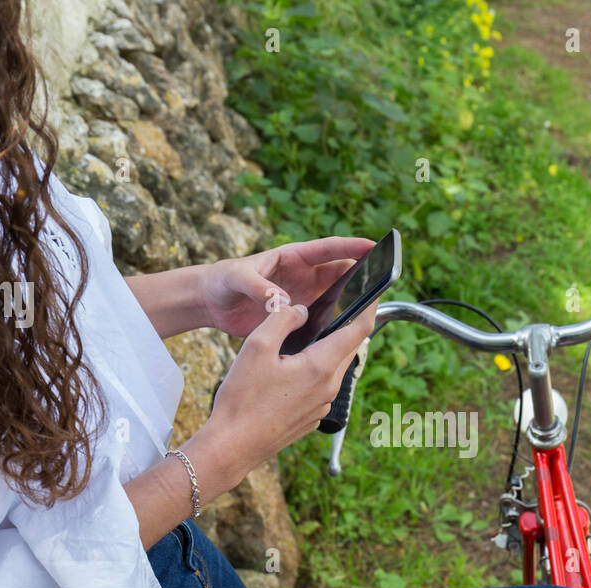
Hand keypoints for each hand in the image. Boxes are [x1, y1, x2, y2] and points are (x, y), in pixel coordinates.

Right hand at [191, 296, 377, 477]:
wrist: (232, 446)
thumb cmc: (242, 399)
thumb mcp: (257, 346)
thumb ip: (283, 318)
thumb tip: (301, 310)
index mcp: (321, 366)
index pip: (359, 328)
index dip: (369, 305)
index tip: (372, 290)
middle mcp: (329, 388)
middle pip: (348, 348)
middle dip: (346, 325)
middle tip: (336, 305)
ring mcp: (322, 406)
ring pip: (334, 368)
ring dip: (328, 349)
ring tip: (309, 334)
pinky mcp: (312, 417)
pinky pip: (321, 387)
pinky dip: (315, 371)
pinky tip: (291, 367)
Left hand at [199, 236, 375, 337]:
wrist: (211, 302)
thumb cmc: (222, 280)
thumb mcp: (237, 278)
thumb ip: (259, 288)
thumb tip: (283, 302)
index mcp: (292, 257)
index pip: (328, 249)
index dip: (352, 247)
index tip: (373, 247)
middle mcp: (303, 276)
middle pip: (340, 274)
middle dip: (361, 277)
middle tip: (380, 285)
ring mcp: (302, 297)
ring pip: (335, 299)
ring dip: (349, 304)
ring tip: (367, 312)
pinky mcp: (296, 318)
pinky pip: (320, 321)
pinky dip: (331, 326)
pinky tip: (340, 337)